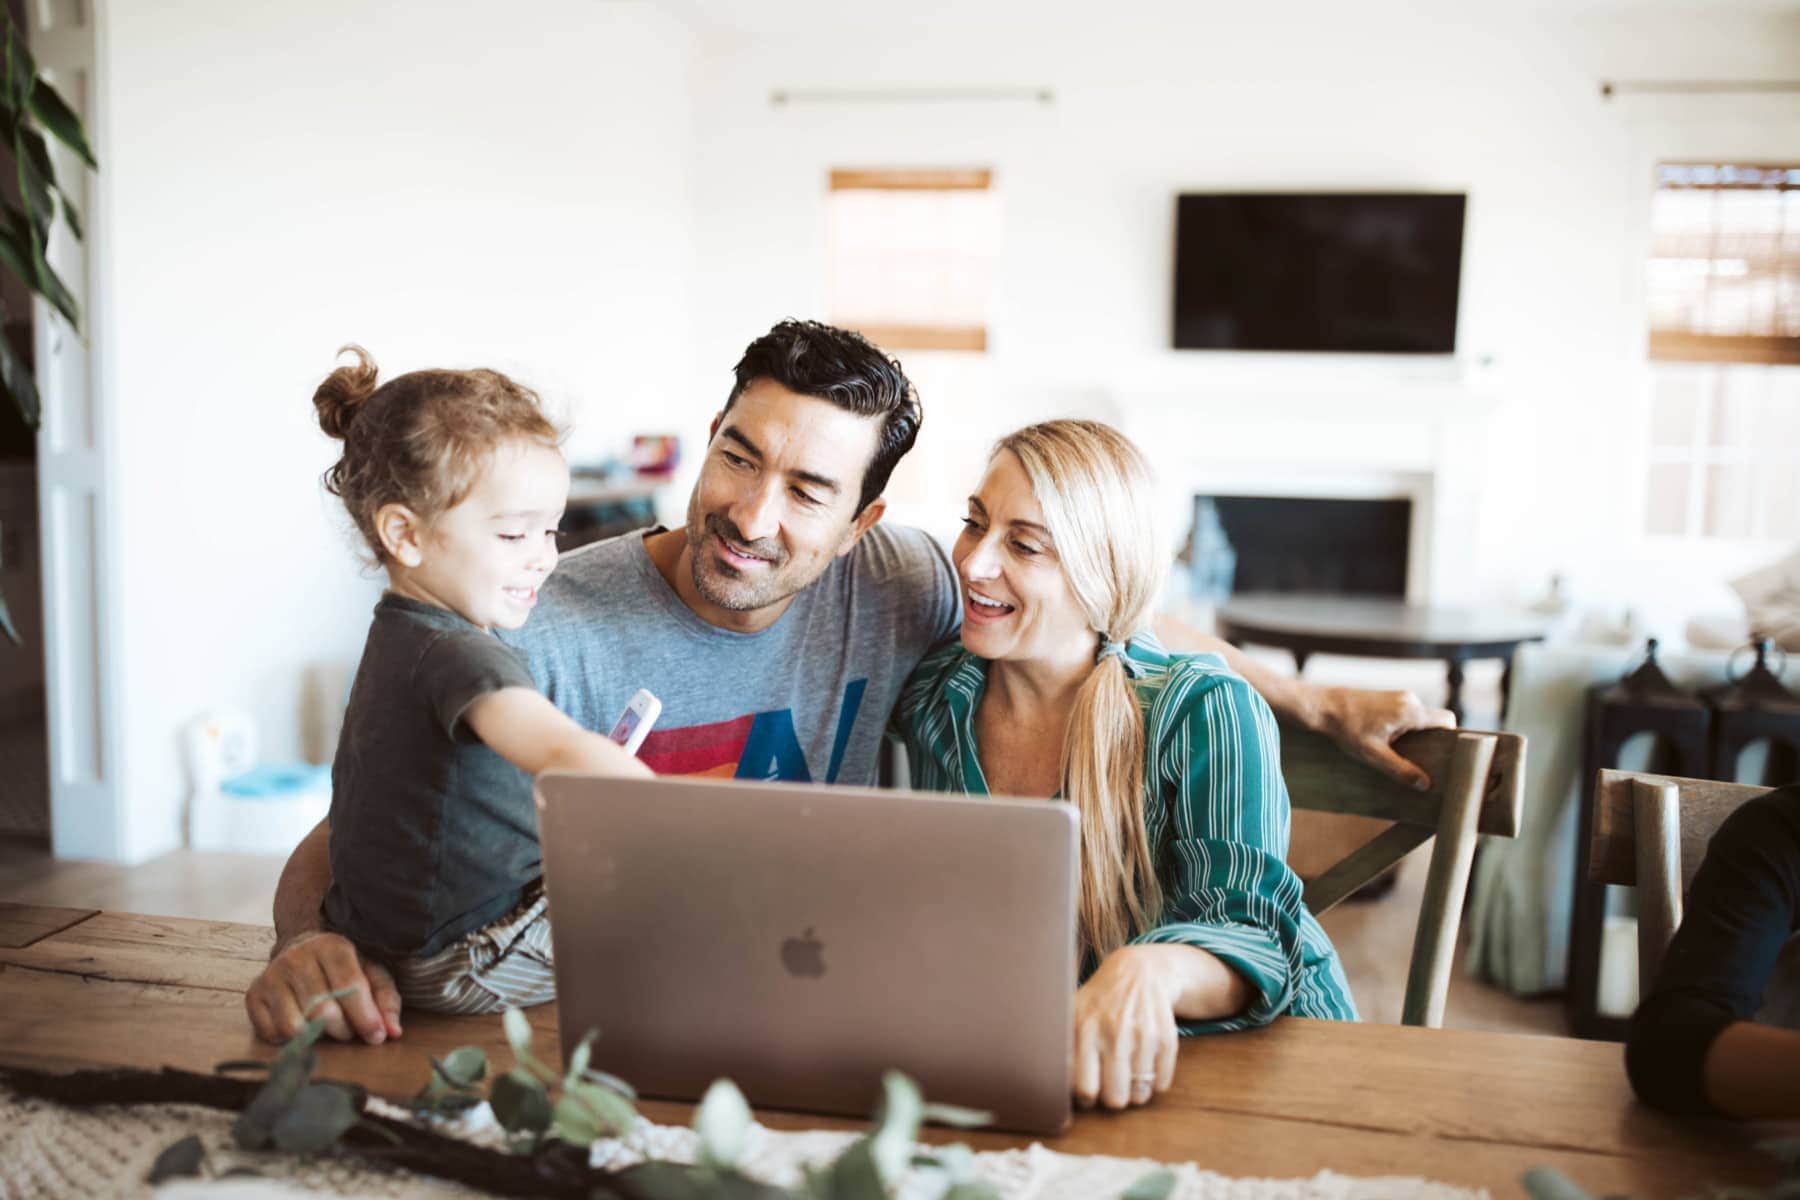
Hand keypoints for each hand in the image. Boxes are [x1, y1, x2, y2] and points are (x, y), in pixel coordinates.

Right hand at [245, 930, 402, 1044]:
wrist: (300, 948)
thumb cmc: (342, 967)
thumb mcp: (371, 973)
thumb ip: (386, 1000)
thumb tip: (393, 1032)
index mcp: (331, 946)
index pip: (349, 987)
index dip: (365, 1017)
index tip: (376, 1037)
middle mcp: (297, 958)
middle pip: (322, 1011)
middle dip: (343, 1030)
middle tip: (349, 1030)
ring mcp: (271, 976)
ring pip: (294, 1026)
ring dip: (316, 1036)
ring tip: (326, 1028)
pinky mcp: (253, 995)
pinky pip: (272, 1033)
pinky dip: (291, 1039)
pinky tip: (302, 1024)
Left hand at [1071, 945, 1180, 1109]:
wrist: (1139, 971)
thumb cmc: (1099, 1001)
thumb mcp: (1073, 1012)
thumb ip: (1060, 1047)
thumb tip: (1047, 1086)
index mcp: (1083, 1027)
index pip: (1083, 1088)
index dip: (1086, 1097)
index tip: (1088, 1090)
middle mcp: (1113, 1031)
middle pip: (1114, 1099)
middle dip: (1112, 1099)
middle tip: (1110, 1086)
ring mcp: (1142, 1035)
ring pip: (1139, 1095)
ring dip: (1134, 1092)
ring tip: (1128, 1074)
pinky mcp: (1166, 1038)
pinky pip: (1162, 1083)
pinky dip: (1155, 1082)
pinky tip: (1145, 1064)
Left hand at [1315, 686, 1454, 790]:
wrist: (1322, 706)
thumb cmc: (1346, 729)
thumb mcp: (1373, 754)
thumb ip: (1400, 770)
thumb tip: (1425, 785)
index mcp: (1410, 711)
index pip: (1447, 721)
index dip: (1452, 738)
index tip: (1447, 756)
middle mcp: (1409, 699)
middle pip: (1434, 722)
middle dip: (1432, 741)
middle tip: (1425, 762)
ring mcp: (1399, 696)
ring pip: (1420, 719)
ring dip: (1416, 736)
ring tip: (1403, 754)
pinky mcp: (1389, 697)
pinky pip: (1408, 714)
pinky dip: (1405, 729)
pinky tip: (1391, 743)